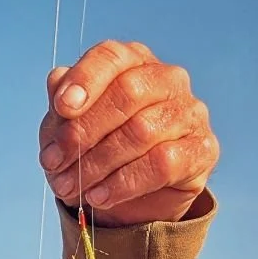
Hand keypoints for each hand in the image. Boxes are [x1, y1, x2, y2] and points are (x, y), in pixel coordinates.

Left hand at [39, 39, 217, 224]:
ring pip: (142, 131)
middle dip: (84, 132)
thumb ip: (62, 105)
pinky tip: (99, 196)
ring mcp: (189, 113)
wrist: (130, 202)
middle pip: (127, 93)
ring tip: (71, 187)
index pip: (112, 56)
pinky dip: (123, 183)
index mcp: (133, 62)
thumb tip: (57, 80)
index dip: (85, 80)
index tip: (61, 108)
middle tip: (55, 163)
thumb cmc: (96, 151)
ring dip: (97, 164)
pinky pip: (162, 163)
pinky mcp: (202, 149)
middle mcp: (167, 80)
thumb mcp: (67, 129)